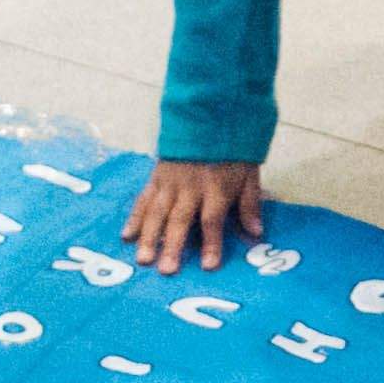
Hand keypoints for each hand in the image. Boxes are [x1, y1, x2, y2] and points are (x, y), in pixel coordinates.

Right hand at [126, 157, 265, 270]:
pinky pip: (143, 199)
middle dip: (173, 245)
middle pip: (180, 219)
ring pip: (157, 212)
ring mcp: (170, 182)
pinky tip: (127, 236)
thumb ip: (250, 204)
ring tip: (143, 259)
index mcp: (216, 188)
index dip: (211, 243)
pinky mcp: (156, 177)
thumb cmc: (232, 149)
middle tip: (165, 270)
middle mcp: (190, 187)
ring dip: (149, 237)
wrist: (209, 113)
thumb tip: (256, 234)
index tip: (209, 266)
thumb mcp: (248, 174)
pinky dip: (134, 217)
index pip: (212, 219)